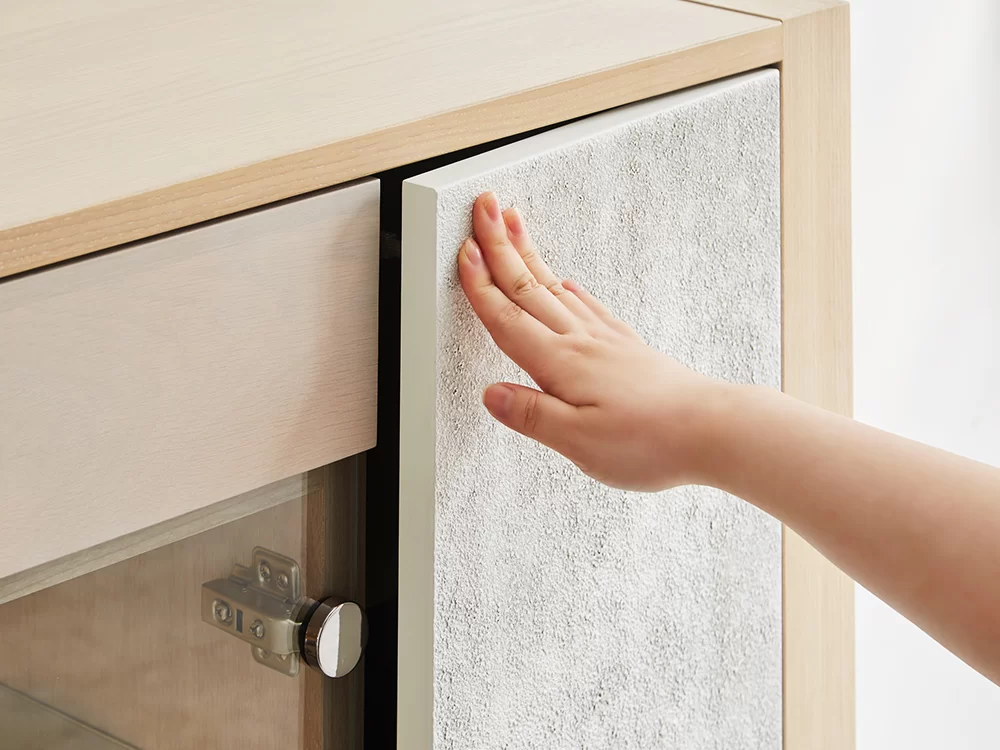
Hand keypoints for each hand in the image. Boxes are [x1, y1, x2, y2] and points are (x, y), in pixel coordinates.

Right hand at [457, 192, 729, 491]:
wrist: (712, 430)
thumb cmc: (650, 441)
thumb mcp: (579, 443)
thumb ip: (531, 415)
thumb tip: (491, 394)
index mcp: (562, 363)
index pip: (508, 318)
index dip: (481, 284)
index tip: (463, 251)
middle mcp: (581, 341)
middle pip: (528, 286)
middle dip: (500, 245)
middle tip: (482, 208)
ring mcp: (605, 339)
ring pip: (555, 287)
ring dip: (529, 254)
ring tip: (514, 225)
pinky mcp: (625, 346)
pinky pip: (588, 305)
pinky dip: (568, 287)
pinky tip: (566, 283)